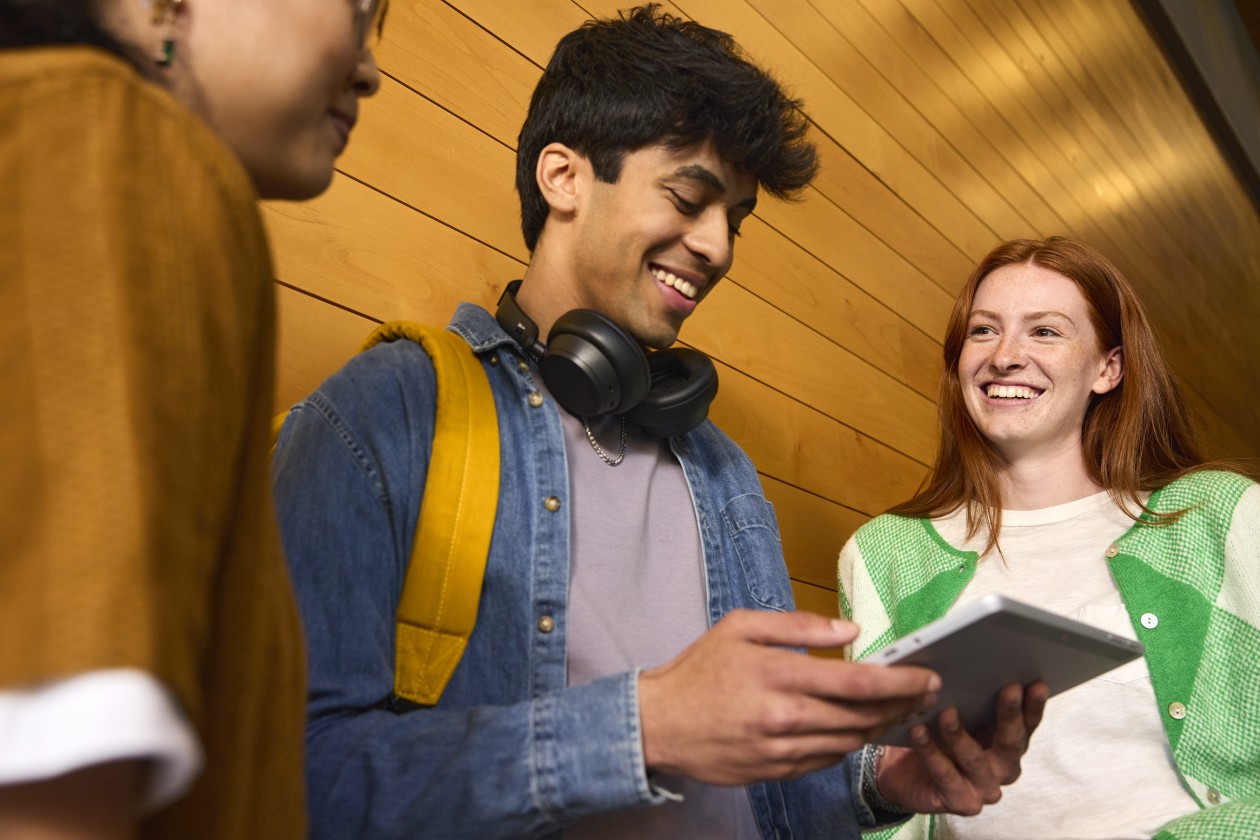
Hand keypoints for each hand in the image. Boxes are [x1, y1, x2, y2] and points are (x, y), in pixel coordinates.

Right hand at [638, 610, 941, 785]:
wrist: (658, 723)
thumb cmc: (699, 669)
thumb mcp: (740, 626)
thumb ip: (799, 625)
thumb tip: (851, 631)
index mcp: (779, 674)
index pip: (858, 682)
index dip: (901, 681)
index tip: (928, 674)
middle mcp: (785, 717)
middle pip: (863, 716)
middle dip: (902, 704)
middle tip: (925, 692)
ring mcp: (782, 750)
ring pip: (850, 742)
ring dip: (880, 726)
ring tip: (899, 709)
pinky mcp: (776, 772)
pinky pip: (827, 760)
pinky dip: (849, 744)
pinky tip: (857, 728)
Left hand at [875, 680, 1048, 814]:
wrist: (900, 770)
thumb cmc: (933, 735)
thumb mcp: (954, 711)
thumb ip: (969, 697)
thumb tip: (974, 665)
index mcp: (1008, 743)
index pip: (1027, 724)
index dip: (1033, 705)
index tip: (1035, 683)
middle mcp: (1003, 768)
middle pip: (1012, 743)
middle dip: (1010, 715)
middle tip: (1008, 690)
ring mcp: (984, 788)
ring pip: (975, 759)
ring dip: (960, 734)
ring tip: (947, 712)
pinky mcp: (961, 802)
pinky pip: (945, 774)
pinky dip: (931, 752)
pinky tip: (919, 732)